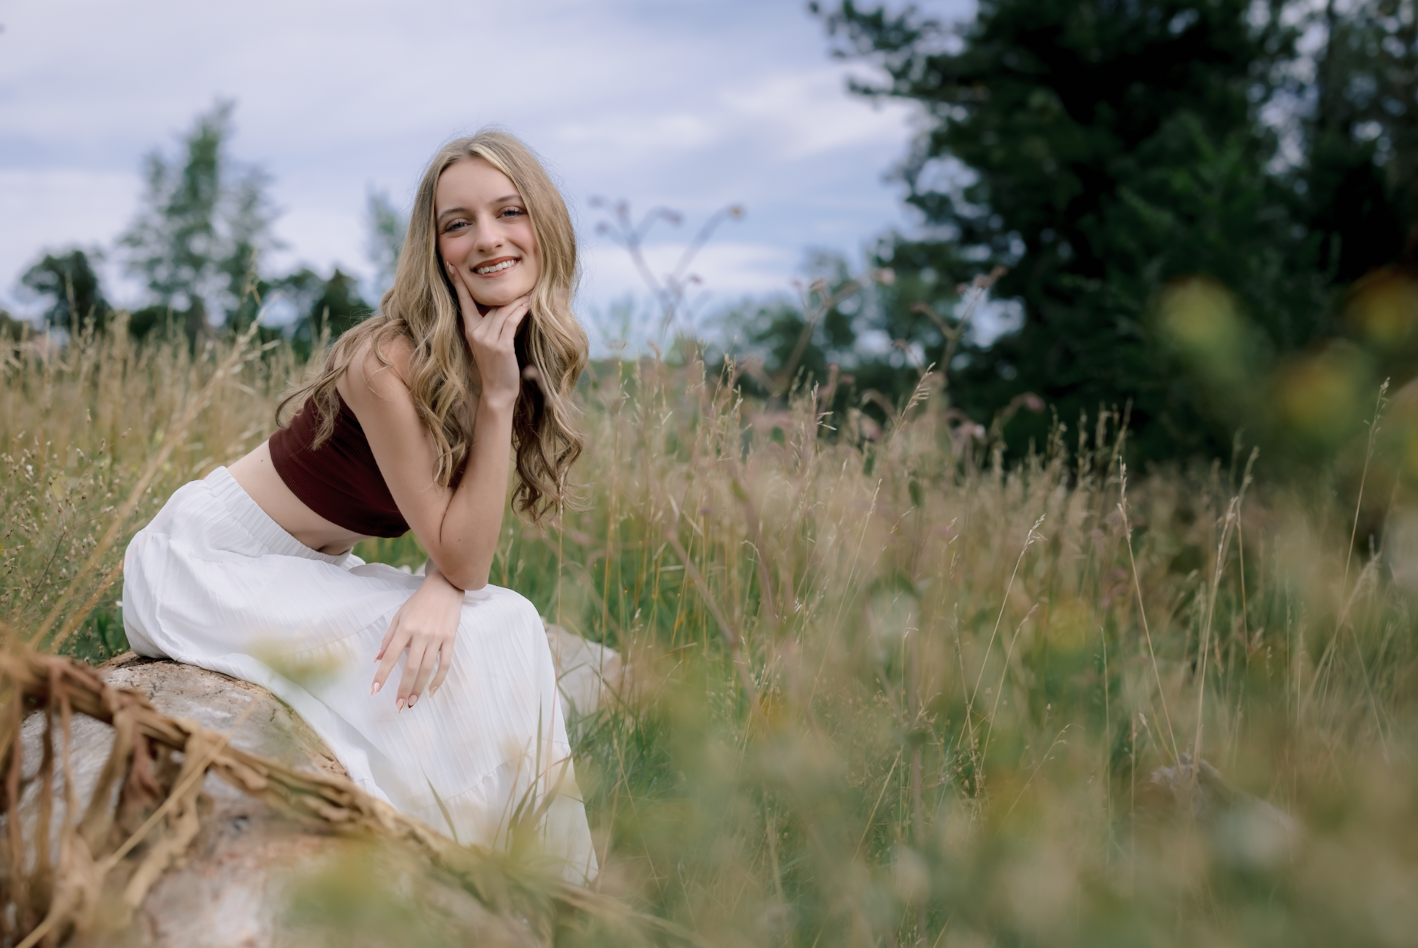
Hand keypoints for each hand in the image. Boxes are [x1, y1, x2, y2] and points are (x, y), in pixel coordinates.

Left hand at [371, 567, 462, 710]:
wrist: (445, 587)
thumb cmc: (418, 602)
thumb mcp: (399, 616)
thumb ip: (388, 638)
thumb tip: (377, 659)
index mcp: (405, 628)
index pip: (391, 656)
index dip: (382, 674)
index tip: (375, 690)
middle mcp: (421, 634)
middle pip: (411, 667)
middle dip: (404, 688)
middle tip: (399, 705)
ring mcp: (437, 637)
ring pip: (427, 668)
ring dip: (419, 687)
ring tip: (413, 702)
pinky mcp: (450, 638)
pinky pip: (446, 662)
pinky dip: (439, 678)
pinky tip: (432, 689)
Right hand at [446, 262, 529, 407]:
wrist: (497, 391)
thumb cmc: (497, 366)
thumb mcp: (490, 342)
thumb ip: (493, 324)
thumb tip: (505, 304)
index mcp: (469, 329)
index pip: (463, 300)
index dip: (459, 283)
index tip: (452, 265)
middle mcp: (475, 332)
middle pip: (491, 303)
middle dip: (506, 292)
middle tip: (520, 279)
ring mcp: (487, 339)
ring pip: (503, 310)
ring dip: (519, 300)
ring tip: (531, 290)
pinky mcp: (500, 346)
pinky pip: (511, 321)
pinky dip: (522, 310)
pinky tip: (530, 303)